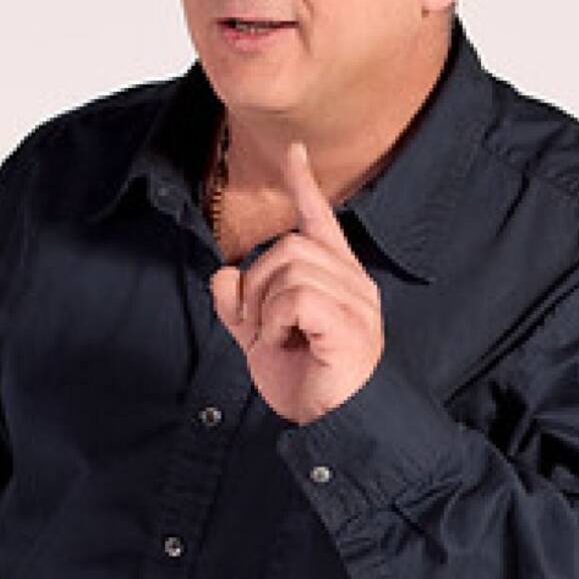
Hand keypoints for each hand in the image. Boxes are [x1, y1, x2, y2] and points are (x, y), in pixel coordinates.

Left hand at [209, 141, 384, 424]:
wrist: (337, 425)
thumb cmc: (309, 382)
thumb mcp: (261, 338)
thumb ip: (240, 305)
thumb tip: (223, 272)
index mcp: (335, 280)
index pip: (320, 222)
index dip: (304, 186)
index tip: (293, 152)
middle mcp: (352, 283)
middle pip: (288, 245)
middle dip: (258, 284)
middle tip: (262, 329)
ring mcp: (355, 301)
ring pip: (289, 266)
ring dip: (266, 306)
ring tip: (276, 339)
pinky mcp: (350, 323)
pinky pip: (297, 295)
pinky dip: (277, 320)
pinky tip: (286, 342)